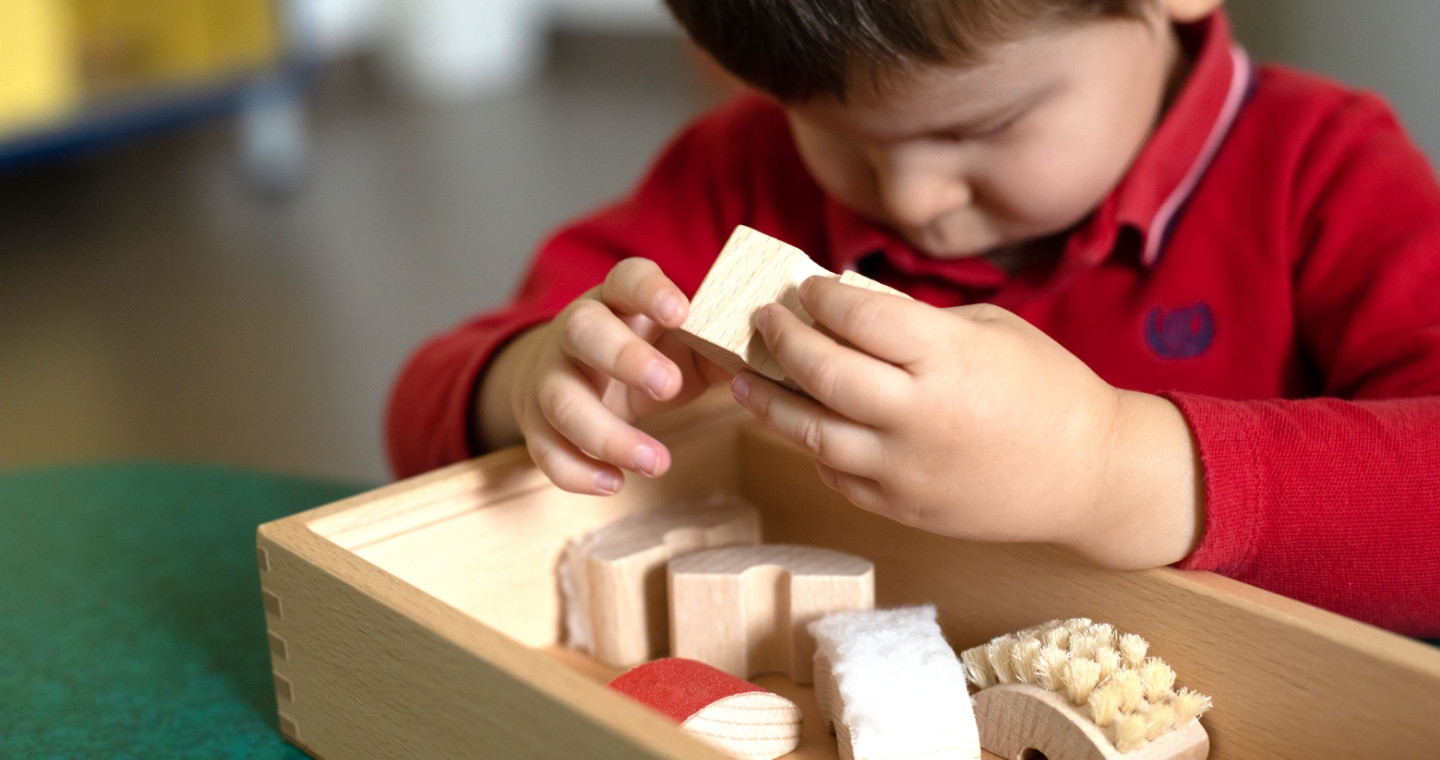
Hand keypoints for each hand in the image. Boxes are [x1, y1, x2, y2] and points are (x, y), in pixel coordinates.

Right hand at [480, 258, 728, 494]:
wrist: (573, 375)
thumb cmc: (646, 355)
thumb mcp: (683, 345)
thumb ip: (720, 352)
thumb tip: (768, 368)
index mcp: (618, 300)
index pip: (627, 280)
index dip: (650, 292)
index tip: (681, 311)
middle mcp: (576, 330)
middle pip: (584, 331)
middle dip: (625, 358)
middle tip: (670, 386)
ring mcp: (550, 376)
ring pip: (562, 400)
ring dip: (608, 434)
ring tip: (657, 461)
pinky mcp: (536, 422)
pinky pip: (545, 449)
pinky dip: (577, 471)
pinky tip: (614, 483)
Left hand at [730, 276, 1201, 567]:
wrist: (1088, 475)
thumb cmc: (1046, 388)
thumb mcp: (990, 330)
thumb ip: (917, 321)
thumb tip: (848, 305)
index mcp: (947, 358)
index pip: (857, 316)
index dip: (820, 297)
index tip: (805, 288)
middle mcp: (918, 414)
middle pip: (822, 372)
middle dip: (782, 339)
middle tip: (764, 321)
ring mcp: (904, 468)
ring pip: (810, 432)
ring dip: (767, 401)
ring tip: (744, 377)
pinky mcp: (899, 507)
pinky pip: (835, 474)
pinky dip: (811, 446)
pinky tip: (800, 423)